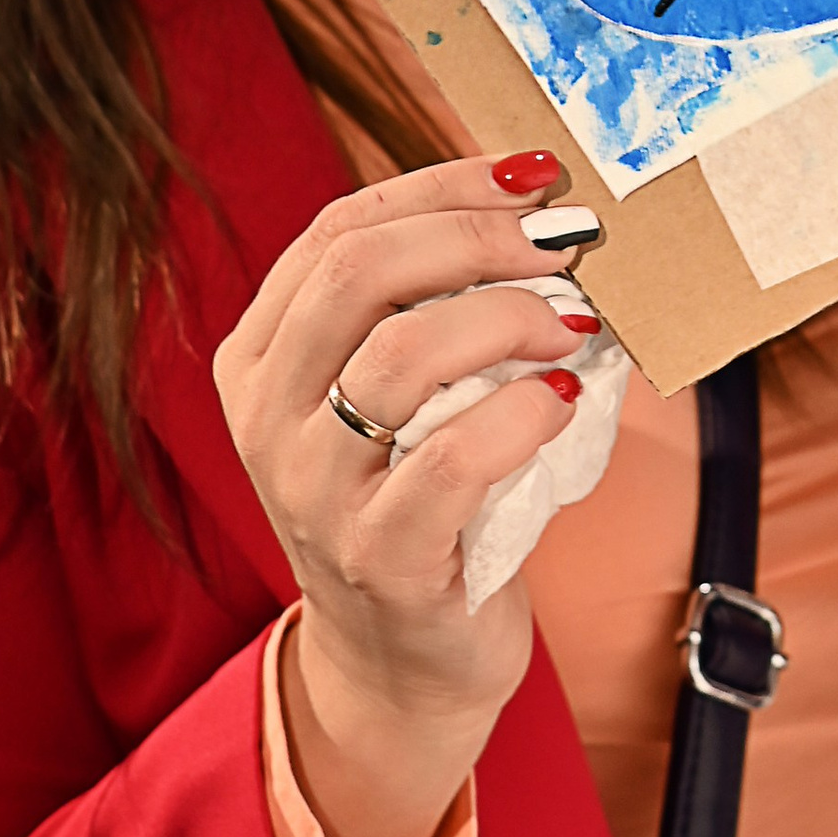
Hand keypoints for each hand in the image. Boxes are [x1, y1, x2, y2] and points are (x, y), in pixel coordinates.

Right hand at [215, 150, 597, 836]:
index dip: (443, 186)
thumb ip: (433, 305)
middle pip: (361, 273)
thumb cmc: (423, 496)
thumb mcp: (400, 392)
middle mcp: (267, 416)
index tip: (535, 177)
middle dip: (480, 238)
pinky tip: (558, 402)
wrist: (407, 659)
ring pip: (403, 355)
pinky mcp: (378, 559)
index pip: (340, 229)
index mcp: (262, 355)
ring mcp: (313, 492)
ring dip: (510, 318)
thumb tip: (542, 203)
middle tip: (567, 243)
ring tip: (575, 325)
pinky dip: (520, 416)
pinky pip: (450, 461)